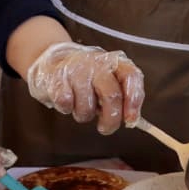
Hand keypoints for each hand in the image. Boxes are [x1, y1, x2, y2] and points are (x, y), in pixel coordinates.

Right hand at [26, 41, 144, 134]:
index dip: (134, 100)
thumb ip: (123, 97)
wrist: (54, 62)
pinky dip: (67, 109)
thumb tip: (132, 120)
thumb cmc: (88, 77)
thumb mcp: (110, 80)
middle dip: (111, 119)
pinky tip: (68, 100)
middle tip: (106, 127)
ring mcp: (76, 69)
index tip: (131, 120)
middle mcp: (97, 63)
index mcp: (115, 62)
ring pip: (86, 106)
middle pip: (112, 95)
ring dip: (84, 115)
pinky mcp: (56, 77)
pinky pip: (65, 104)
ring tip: (81, 106)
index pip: (131, 76)